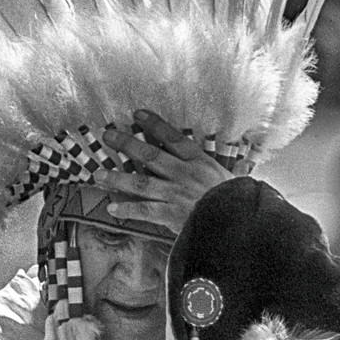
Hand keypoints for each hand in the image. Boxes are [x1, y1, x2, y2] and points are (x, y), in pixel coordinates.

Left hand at [97, 109, 234, 233]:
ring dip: (118, 178)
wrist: (241, 225)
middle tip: (107, 135)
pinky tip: (112, 207)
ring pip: (141, 182)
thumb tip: (235, 161)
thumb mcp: (233, 178)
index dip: (154, 124)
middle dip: (126, 143)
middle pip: (150, 154)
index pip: (173, 137)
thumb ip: (222, 169)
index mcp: (200, 161)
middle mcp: (184, 174)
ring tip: (99, 175)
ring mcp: (175, 194)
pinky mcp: (171, 215)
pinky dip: (128, 209)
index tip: (137, 114)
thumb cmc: (238, 201)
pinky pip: (144, 211)